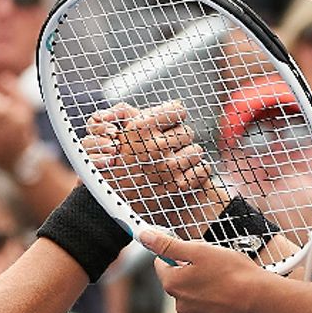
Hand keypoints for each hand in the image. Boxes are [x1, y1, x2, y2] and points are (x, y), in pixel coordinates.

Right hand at [85, 102, 222, 229]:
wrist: (108, 207)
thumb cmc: (111, 167)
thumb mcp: (114, 133)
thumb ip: (124, 112)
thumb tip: (171, 104)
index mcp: (139, 127)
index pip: (176, 110)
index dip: (171, 117)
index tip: (165, 126)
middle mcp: (155, 145)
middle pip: (187, 131)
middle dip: (177, 140)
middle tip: (164, 150)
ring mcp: (168, 167)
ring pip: (196, 151)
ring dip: (187, 157)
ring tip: (171, 165)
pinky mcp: (179, 186)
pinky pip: (203, 169)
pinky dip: (196, 174)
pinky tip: (180, 177)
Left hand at [137, 229, 268, 312]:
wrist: (263, 300)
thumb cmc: (234, 273)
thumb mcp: (199, 250)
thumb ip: (168, 244)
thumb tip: (144, 236)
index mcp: (173, 284)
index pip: (162, 264)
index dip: (177, 254)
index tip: (193, 251)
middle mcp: (181, 305)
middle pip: (179, 281)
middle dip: (192, 271)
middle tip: (215, 264)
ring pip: (196, 296)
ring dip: (205, 287)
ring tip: (227, 280)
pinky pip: (210, 309)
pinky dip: (218, 302)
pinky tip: (232, 295)